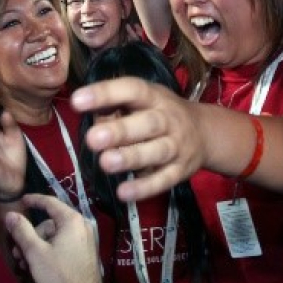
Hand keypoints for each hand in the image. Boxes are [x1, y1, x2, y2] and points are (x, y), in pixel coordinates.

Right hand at [5, 194, 102, 282]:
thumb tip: (10, 215)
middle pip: (50, 224)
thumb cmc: (58, 274)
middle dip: (31, 237)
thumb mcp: (35, 251)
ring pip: (54, 238)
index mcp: (72, 221)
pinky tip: (36, 267)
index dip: (34, 200)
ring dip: (37, 248)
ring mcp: (85, 242)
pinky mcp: (84, 255)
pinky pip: (63, 246)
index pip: (50, 202)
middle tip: (17, 252)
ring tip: (24, 263)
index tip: (22, 200)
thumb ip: (22, 231)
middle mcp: (82, 227)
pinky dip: (48, 252)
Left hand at [72, 78, 203, 201]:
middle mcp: (168, 119)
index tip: (77, 101)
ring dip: (131, 158)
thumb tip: (88, 117)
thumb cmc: (161, 113)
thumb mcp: (143, 101)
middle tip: (92, 139)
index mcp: (155, 97)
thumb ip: (115, 107)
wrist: (206, 133)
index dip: (106, 93)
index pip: (132, 90)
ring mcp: (177, 146)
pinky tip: (123, 193)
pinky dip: (145, 188)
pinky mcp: (180, 171)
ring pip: (156, 152)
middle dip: (120, 131)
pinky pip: (163, 180)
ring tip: (105, 163)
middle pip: (148, 124)